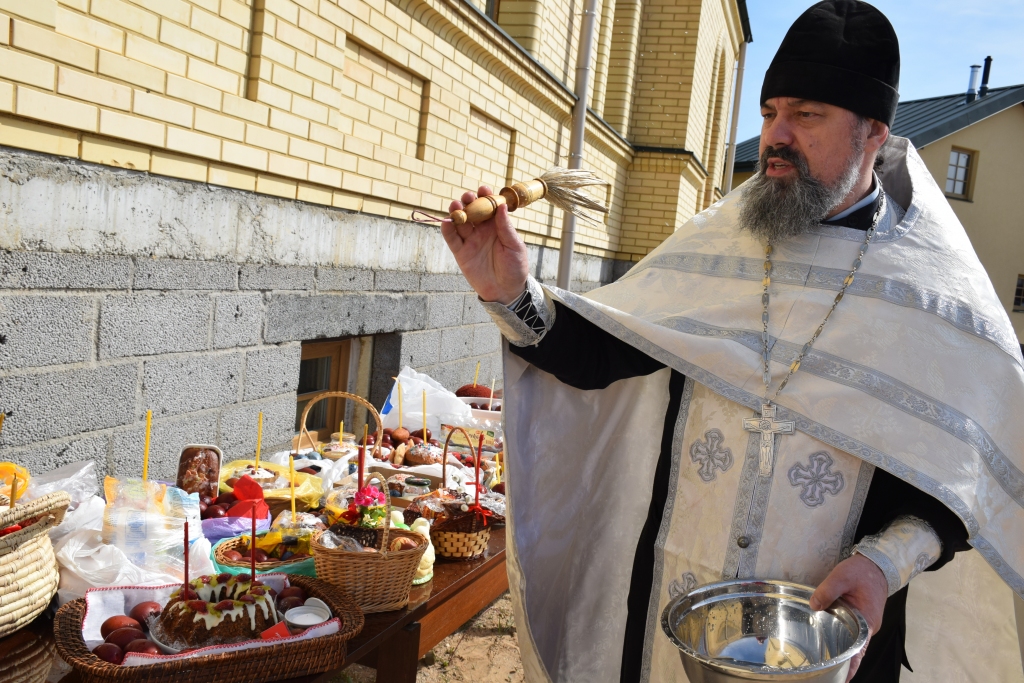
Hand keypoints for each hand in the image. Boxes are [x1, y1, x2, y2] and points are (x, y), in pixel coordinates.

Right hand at [441, 186, 529, 304]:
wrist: (506, 291)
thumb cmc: (515, 267)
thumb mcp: (514, 245)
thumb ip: (505, 227)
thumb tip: (501, 206)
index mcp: (497, 226)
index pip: (489, 207)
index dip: (486, 197)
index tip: (484, 189)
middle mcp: (482, 231)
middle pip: (472, 211)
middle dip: (468, 201)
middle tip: (468, 197)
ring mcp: (471, 241)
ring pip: (460, 222)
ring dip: (456, 211)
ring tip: (456, 206)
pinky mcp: (461, 253)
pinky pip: (452, 239)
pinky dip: (447, 230)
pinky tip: (446, 222)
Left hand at [810, 554, 887, 681]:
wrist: (875, 564)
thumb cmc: (862, 571)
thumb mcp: (841, 576)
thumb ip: (827, 591)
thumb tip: (815, 606)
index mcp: (867, 620)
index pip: (859, 650)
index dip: (851, 665)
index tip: (843, 679)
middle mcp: (868, 626)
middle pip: (855, 650)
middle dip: (843, 663)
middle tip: (828, 674)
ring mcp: (865, 623)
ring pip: (852, 642)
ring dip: (842, 652)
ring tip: (826, 665)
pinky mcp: (860, 618)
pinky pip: (851, 633)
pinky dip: (842, 640)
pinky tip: (830, 644)